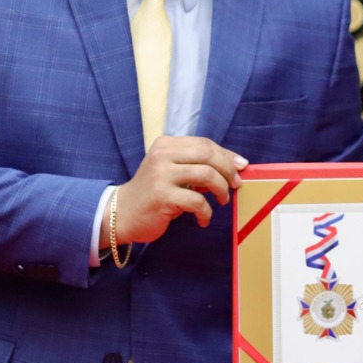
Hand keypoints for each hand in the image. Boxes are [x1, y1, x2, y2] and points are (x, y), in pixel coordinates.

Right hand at [113, 136, 245, 244]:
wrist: (122, 214)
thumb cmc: (154, 194)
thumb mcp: (172, 172)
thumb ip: (197, 166)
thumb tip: (235, 165)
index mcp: (166, 144)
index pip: (204, 143)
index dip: (227, 155)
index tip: (241, 167)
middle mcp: (163, 155)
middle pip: (208, 154)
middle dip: (228, 170)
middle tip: (235, 185)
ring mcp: (161, 175)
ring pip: (206, 175)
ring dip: (221, 190)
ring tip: (221, 201)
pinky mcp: (162, 196)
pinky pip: (197, 201)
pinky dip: (206, 212)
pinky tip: (203, 219)